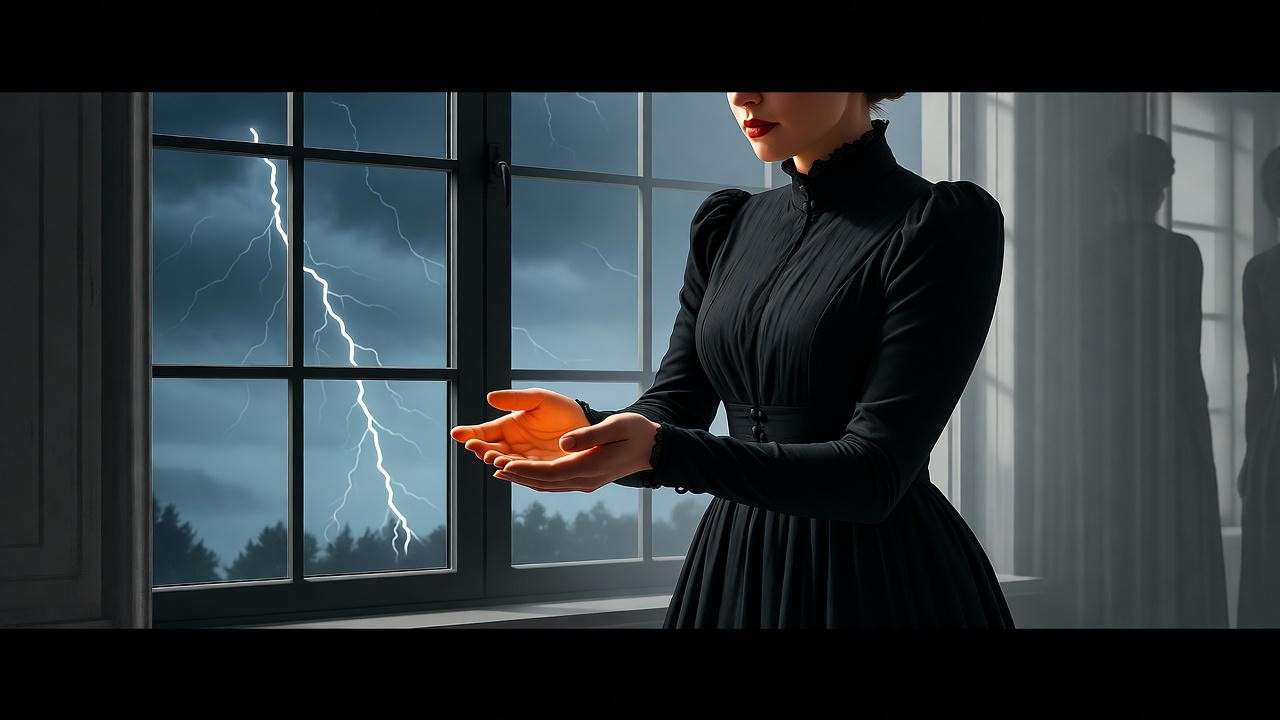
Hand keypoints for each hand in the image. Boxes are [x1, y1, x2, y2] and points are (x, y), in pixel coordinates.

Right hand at [449, 387, 588, 466]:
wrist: (587, 426)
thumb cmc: (561, 410)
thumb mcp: (539, 399)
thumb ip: (516, 399)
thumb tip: (490, 397)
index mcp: (507, 427)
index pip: (483, 433)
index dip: (469, 433)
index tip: (457, 433)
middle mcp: (512, 446)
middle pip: (490, 450)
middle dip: (482, 449)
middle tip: (476, 446)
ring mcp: (525, 461)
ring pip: (505, 464)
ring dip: (497, 461)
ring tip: (492, 457)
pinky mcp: (540, 472)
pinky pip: (524, 474)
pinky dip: (514, 473)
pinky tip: (505, 471)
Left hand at [492, 412, 659, 491]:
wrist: (654, 447)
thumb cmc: (636, 431)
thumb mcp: (616, 427)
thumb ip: (589, 435)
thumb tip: (563, 443)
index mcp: (590, 467)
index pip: (550, 472)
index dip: (525, 469)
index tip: (504, 463)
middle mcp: (585, 480)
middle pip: (543, 482)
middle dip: (516, 474)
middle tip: (491, 464)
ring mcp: (585, 482)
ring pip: (547, 484)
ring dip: (522, 478)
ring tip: (498, 468)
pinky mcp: (585, 479)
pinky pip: (554, 482)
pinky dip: (535, 478)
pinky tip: (522, 470)